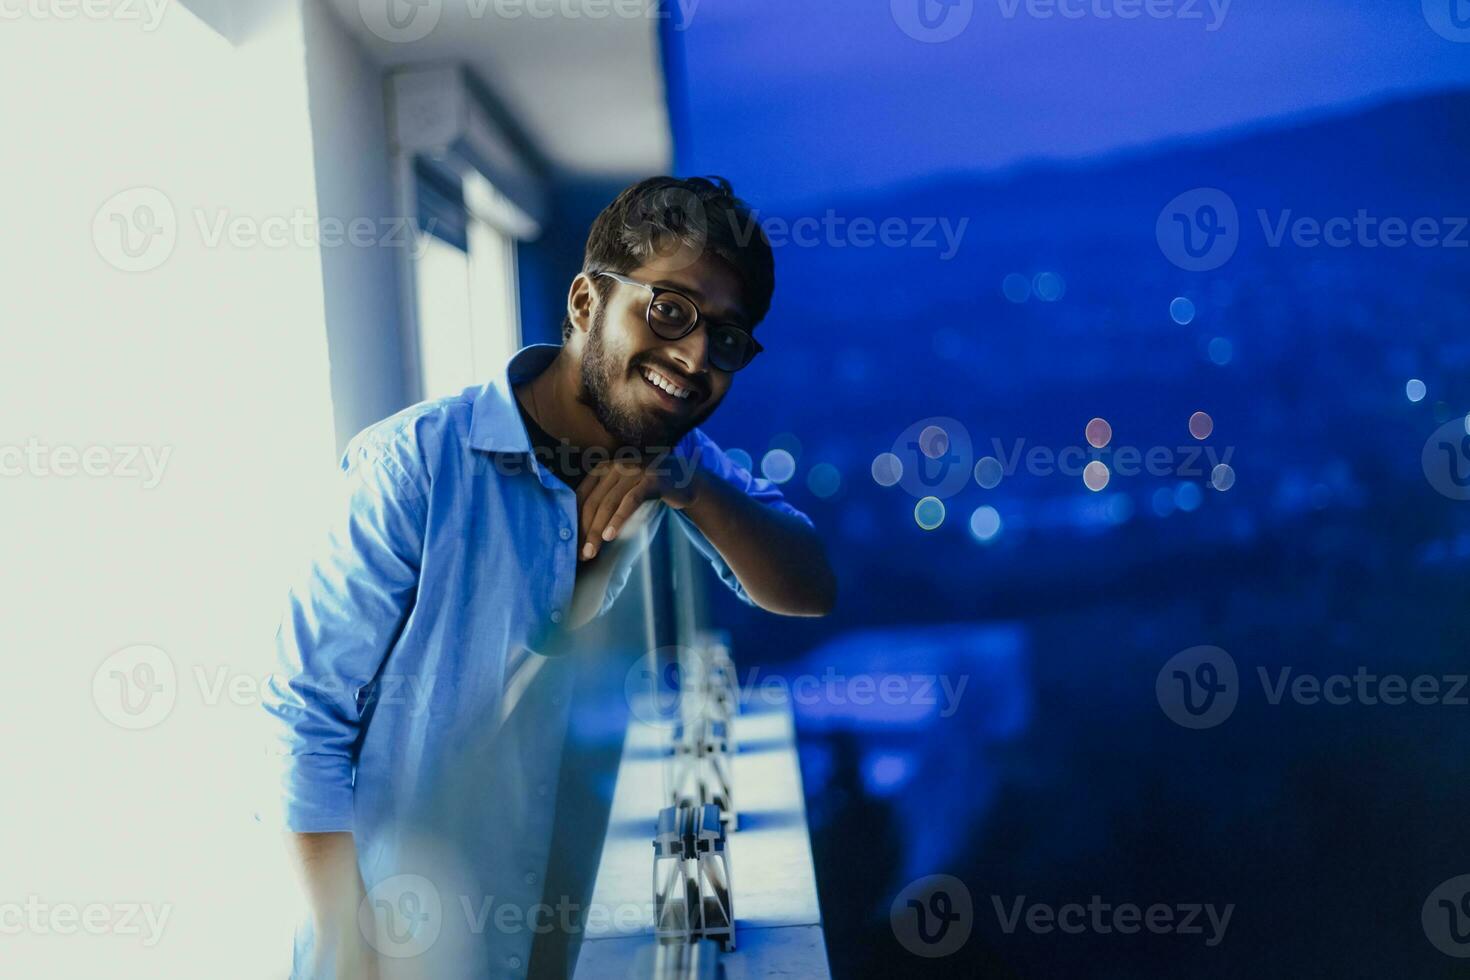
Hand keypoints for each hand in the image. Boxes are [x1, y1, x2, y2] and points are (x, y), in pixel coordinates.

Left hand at [575, 451, 702, 560]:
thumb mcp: (623, 490)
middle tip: (581, 555)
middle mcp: (616, 465)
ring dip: (598, 530)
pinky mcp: (651, 479)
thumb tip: (582, 532)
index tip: (572, 544)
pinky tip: (610, 536)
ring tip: (592, 551)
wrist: (685, 482)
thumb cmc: (649, 490)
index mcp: (603, 468)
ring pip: (609, 503)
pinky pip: (630, 501)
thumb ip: (605, 500)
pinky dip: (618, 520)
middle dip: (585, 530)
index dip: (575, 521)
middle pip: (594, 502)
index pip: (582, 496)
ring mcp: (634, 469)